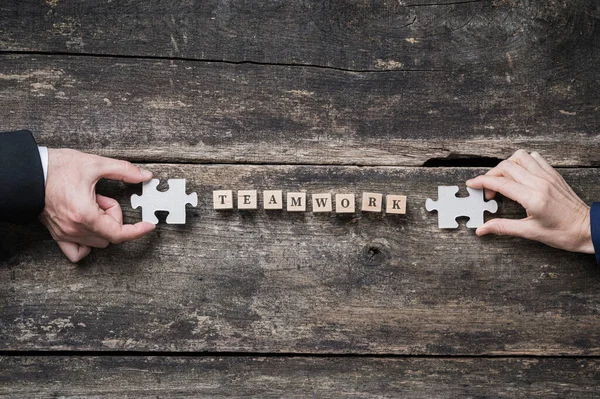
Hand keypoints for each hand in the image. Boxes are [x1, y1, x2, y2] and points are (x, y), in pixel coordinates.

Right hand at [39, 149, 155, 261]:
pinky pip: (77, 252)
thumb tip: (144, 176)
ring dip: (102, 225)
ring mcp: (65, 234)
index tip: (148, 225)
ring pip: (98, 242)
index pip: (118, 233)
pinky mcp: (57, 235)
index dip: (137, 231)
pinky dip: (88, 243)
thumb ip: (123, 171)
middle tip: (102, 198)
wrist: (29, 171)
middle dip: (113, 216)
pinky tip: (88, 226)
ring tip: (91, 204)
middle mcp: (75, 229)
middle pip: (110, 235)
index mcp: (85, 214)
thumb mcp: (95, 164)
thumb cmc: (56, 168)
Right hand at [466, 150, 592, 253]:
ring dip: (507, 165)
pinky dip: (522, 161)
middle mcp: (540, 182)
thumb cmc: (563, 233)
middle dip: (491, 176)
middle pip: (506, 166)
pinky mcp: (553, 174)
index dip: (482, 181)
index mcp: (533, 197)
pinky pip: (534, 157)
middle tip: (489, 192)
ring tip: (503, 180)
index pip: (501, 182)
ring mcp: (547, 176)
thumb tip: (483, 229)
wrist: (588, 229)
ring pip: (520, 156)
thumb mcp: (530, 232)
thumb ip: (503, 227)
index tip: (472, 184)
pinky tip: (520, 174)